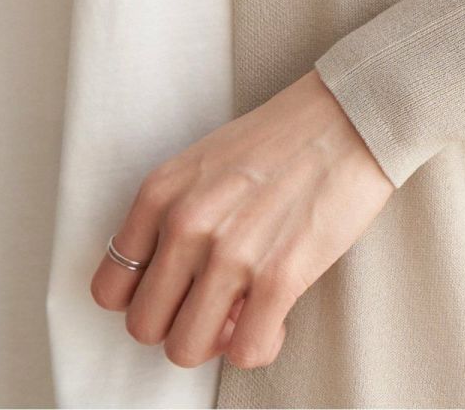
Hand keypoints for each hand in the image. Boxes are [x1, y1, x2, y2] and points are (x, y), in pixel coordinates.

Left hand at [90, 68, 394, 370]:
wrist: (354, 113)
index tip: (178, 291)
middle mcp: (186, 224)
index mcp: (161, 192)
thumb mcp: (208, 161)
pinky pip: (247, 352)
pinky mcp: (279, 276)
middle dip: (181, 323)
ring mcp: (231, 253)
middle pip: (145, 326)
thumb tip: (184, 288)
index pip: (110, 288)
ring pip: (186, 349)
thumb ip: (179, 216)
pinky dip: (260, 345)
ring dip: (218, 341)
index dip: (147, 299)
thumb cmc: (288, 134)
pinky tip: (276, 319)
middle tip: (217, 303)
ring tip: (246, 312)